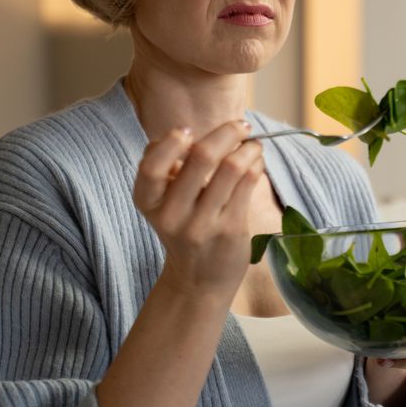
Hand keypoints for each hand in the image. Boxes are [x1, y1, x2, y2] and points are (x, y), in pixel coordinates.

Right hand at [132, 120, 263, 299]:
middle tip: (241, 126)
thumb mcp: (164, 203)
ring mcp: (202, 225)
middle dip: (226, 132)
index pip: (151, 167)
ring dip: (248, 148)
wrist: (198, 281)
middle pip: (201, 158)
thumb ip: (168, 169)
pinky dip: (255, 164)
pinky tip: (256, 162)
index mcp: (149, 203)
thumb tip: (185, 132)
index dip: (170, 143)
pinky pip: (247, 184)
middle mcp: (172, 215)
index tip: (187, 130)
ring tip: (254, 144)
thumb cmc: (183, 229)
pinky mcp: (230, 230)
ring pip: (231, 168)